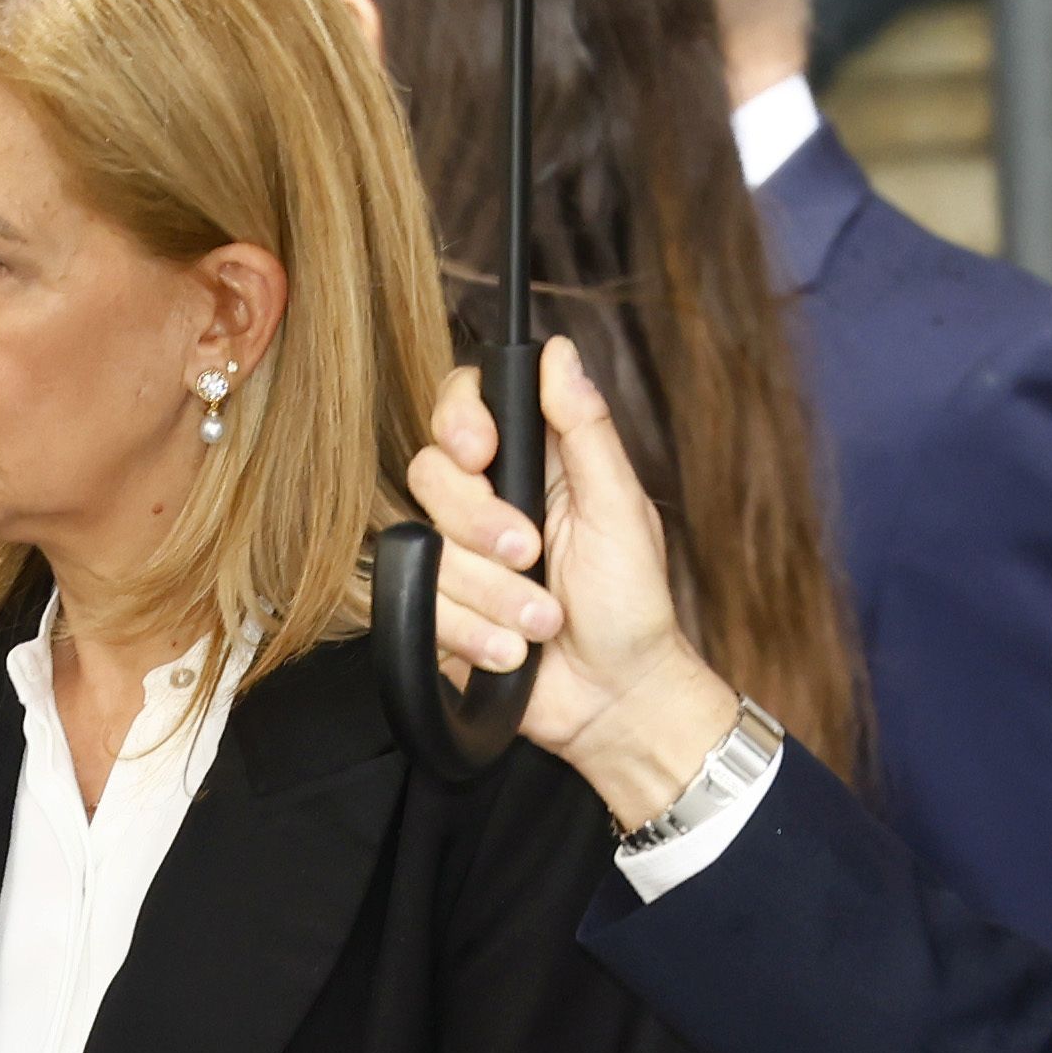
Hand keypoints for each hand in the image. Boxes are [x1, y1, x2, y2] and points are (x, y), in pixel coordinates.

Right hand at [406, 336, 748, 831]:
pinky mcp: (437, 614)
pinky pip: (419, 609)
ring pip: (427, 551)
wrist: (613, 698)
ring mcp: (457, 561)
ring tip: (542, 620)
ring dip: (491, 595)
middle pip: (430, 475)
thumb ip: (586, 431)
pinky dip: (474, 635)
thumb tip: (560, 354)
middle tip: (531, 554)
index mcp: (532, 463)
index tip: (483, 453)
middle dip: (479, 524)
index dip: (458, 419)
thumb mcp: (621, 508)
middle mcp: (485, 504)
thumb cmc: (631, 603)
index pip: (465, 406)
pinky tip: (514, 651)